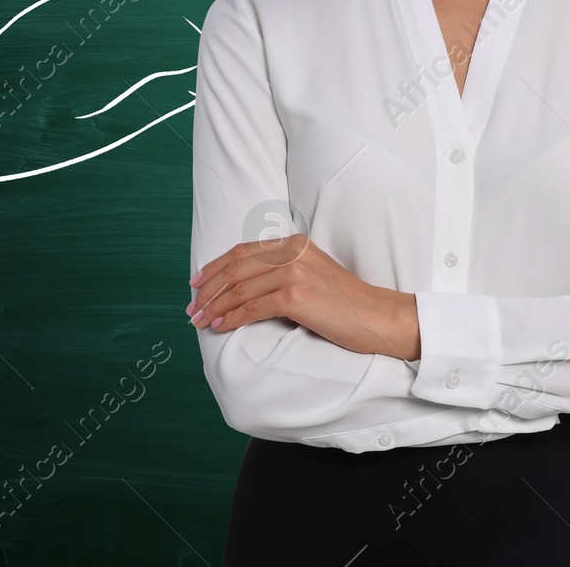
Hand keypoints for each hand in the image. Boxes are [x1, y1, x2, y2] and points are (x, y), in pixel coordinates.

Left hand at [187, 235, 419, 360]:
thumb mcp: (313, 276)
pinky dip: (231, 318)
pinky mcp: (297, 295)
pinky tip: (220, 326)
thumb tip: (243, 288)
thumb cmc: (345, 304)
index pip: (242, 251)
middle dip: (207, 289)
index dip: (214, 267)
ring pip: (240, 288)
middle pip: (235, 268)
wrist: (377, 317)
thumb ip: (283, 272)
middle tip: (192, 308)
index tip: (196, 284)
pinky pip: (252, 307)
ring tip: (199, 321)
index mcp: (295, 243)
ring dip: (214, 306)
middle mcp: (293, 252)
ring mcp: (295, 272)